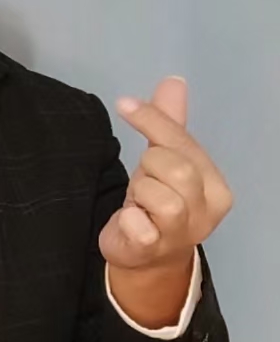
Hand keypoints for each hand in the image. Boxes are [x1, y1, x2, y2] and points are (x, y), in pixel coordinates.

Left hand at [99, 76, 233, 273]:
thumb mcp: (165, 163)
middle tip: (143, 184)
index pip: (184, 143)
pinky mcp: (153, 250)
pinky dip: (127, 218)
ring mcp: (181, 235)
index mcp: (216, 188)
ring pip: (157, 194)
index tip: (124, 104)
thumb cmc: (157, 206)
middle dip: (148, 168)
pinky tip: (131, 222)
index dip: (152, 121)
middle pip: (174, 167)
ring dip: (138, 193)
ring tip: (139, 204)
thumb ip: (169, 126)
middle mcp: (207, 212)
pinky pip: (137, 224)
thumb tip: (173, 82)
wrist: (145, 259)